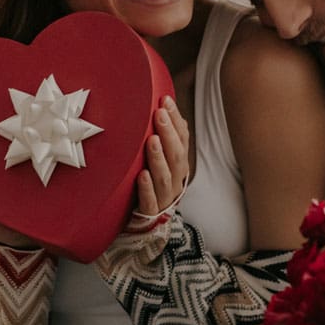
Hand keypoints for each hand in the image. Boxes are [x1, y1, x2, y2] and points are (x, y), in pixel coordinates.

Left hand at [136, 96, 189, 215]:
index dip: (175, 120)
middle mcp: (176, 180)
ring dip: (158, 158)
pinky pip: (150, 202)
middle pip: (176, 156)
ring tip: (151, 140)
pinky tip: (142, 175)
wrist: (147, 223)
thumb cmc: (153, 183)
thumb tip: (163, 104)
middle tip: (159, 114)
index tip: (164, 101)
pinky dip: (147, 189)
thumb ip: (164, 137)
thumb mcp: (161, 159)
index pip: (182, 139)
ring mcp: (164, 197)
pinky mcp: (150, 213)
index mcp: (179, 164)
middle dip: (168, 134)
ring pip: (165, 177)